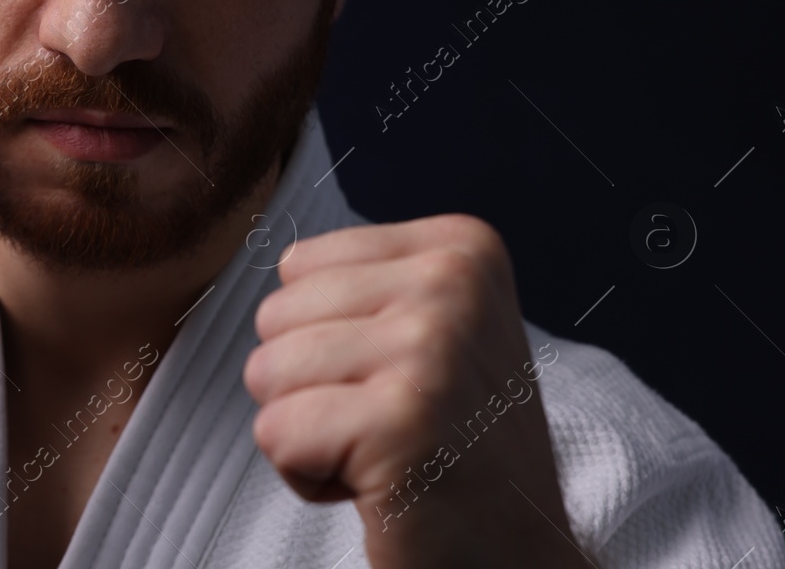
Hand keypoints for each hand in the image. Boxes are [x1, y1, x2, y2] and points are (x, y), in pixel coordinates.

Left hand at [244, 214, 590, 567]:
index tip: (399, 382)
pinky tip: (378, 486)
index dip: (324, 336)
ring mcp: (430, 347)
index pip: (299, 266)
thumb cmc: (454, 445)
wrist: (518, 556)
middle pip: (275, 315)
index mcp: (461, 247)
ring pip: (266, 371)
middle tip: (391, 426)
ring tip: (383, 452)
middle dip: (309, 385)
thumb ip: (367, 281)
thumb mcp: (434, 328)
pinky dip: (307, 476)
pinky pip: (275, 432)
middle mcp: (453, 282)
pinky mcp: (400, 420)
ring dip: (307, 431)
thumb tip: (280, 255)